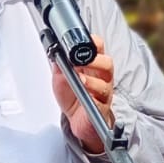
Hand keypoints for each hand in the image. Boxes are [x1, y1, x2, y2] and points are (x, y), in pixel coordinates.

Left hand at [51, 35, 113, 153]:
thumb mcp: (60, 78)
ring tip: (81, 80)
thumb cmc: (73, 96)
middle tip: (81, 62)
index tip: (80, 44)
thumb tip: (56, 54)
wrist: (77, 119)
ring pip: (106, 84)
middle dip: (95, 61)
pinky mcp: (102, 108)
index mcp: (92, 66)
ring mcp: (103, 93)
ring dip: (92, 81)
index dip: (93, 43)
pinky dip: (93, 99)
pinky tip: (87, 97)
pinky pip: (102, 103)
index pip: (98, 48)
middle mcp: (101, 77)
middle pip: (107, 63)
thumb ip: (59, 66)